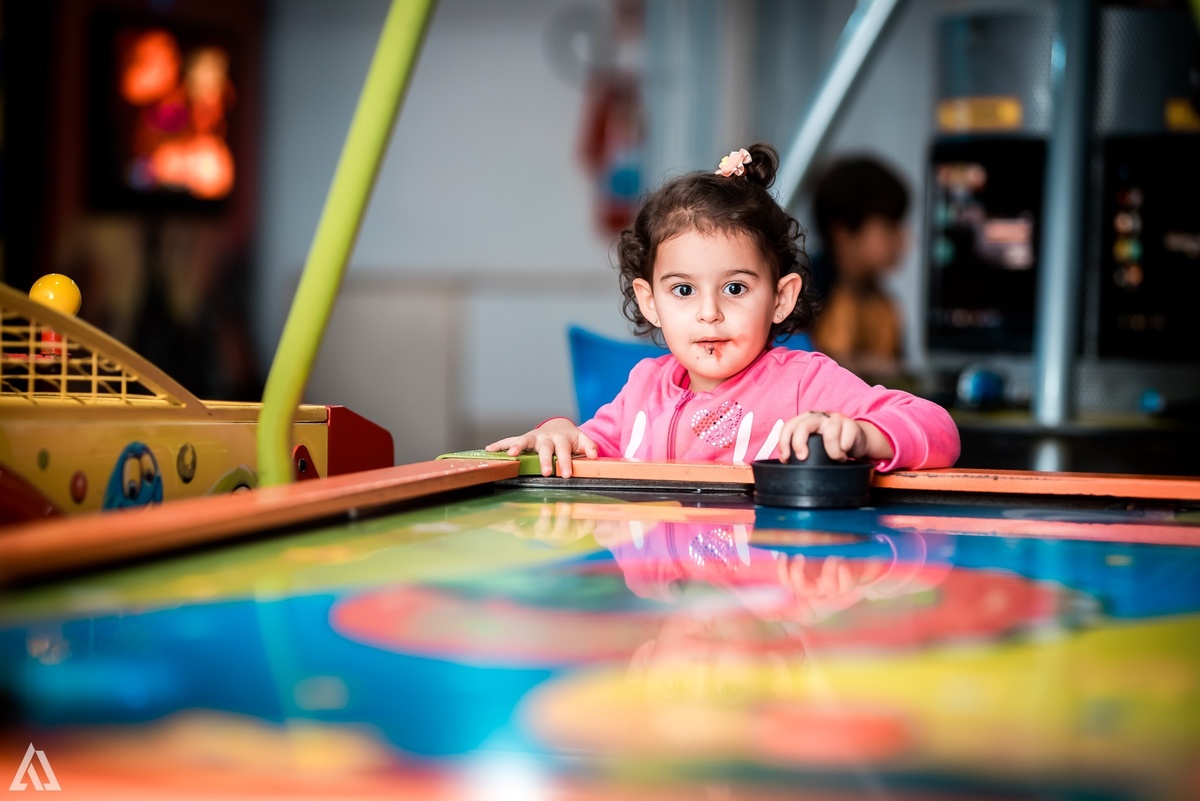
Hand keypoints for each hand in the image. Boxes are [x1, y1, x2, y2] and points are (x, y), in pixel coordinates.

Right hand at [485, 417, 597, 477]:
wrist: (559, 426)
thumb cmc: (571, 438)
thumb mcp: (583, 440)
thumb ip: (589, 447)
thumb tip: (594, 455)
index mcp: (562, 439)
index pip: (564, 451)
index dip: (565, 462)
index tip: (565, 474)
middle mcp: (547, 437)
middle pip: (545, 448)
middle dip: (545, 460)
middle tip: (545, 472)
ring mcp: (534, 437)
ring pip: (525, 440)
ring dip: (517, 446)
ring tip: (511, 454)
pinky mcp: (524, 438)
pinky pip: (510, 439)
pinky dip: (500, 444)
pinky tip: (489, 449)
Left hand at [777, 411, 893, 462]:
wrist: (858, 437)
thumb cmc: (833, 442)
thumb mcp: (815, 443)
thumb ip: (802, 447)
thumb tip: (786, 463)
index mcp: (806, 419)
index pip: (789, 426)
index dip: (784, 442)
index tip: (785, 458)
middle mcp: (819, 416)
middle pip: (803, 426)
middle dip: (799, 443)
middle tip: (802, 458)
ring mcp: (835, 418)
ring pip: (829, 435)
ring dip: (832, 452)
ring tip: (836, 457)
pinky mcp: (851, 424)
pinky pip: (846, 441)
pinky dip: (844, 451)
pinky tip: (845, 452)